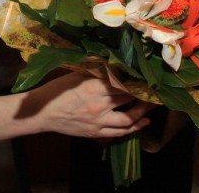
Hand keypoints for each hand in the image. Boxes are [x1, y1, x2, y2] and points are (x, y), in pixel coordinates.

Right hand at [27, 72, 151, 138]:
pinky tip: (144, 122)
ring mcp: (98, 121)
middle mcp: (99, 105)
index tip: (147, 76)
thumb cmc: (58, 90)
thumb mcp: (77, 74)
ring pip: (128, 118)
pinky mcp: (96, 133)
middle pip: (129, 99)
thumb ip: (97, 71)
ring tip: (153, 105)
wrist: (42, 113)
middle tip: (155, 89)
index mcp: (93, 87)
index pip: (122, 83)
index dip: (137, 80)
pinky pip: (119, 132)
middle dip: (144, 94)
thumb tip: (116, 64)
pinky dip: (134, 128)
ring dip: (143, 112)